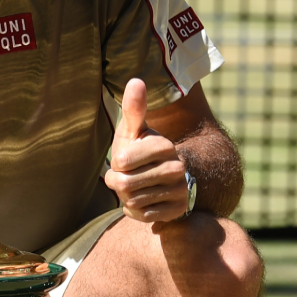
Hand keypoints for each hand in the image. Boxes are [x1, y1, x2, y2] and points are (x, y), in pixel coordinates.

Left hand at [104, 78, 191, 222]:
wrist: (162, 177)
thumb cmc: (140, 150)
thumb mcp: (134, 130)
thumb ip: (134, 108)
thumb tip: (136, 81)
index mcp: (164, 145)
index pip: (121, 161)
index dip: (116, 163)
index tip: (125, 159)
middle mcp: (177, 167)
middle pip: (125, 184)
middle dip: (118, 183)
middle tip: (127, 176)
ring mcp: (180, 190)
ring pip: (133, 202)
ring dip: (127, 198)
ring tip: (137, 187)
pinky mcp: (178, 210)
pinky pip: (143, 216)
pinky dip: (137, 211)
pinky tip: (144, 200)